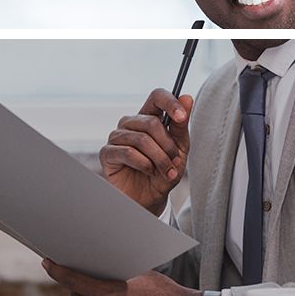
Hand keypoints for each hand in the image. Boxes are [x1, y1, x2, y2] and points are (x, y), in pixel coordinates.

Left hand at [43, 259, 200, 295]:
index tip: (48, 264)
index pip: (74, 281)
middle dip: (75, 287)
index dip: (58, 271)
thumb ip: (117, 272)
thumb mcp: (140, 275)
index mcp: (111, 295)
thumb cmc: (167, 295)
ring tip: (103, 293)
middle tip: (78, 277)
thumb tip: (101, 266)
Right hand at [100, 88, 193, 214]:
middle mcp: (131, 123)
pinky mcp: (107, 153)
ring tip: (165, 171)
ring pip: (141, 139)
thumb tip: (187, 98)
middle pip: (151, 122)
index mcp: (149, 117)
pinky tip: (148, 171)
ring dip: (158, 158)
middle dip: (168, 146)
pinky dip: (144, 164)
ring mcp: (117, 137)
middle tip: (175, 161)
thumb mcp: (180, 149)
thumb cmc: (164, 172)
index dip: (169, 103)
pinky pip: (127, 152)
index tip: (181, 116)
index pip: (156, 97)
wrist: (151, 199)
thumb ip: (181, 125)